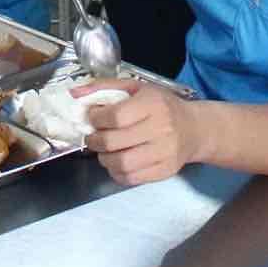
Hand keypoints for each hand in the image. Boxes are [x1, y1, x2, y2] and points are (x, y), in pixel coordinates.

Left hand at [81, 80, 202, 184]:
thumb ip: (103, 87)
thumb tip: (74, 94)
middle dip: (94, 140)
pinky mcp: (164, 171)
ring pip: (120, 164)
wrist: (194, 129)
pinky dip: (117, 172)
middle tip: (93, 137)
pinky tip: (117, 161)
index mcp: (153, 104)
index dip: (96, 118)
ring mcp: (164, 153)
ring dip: (104, 159)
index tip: (92, 117)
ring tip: (104, 151)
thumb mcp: (136, 88)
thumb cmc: (161, 105)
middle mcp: (161, 129)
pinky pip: (131, 178)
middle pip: (113, 142)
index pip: (115, 116)